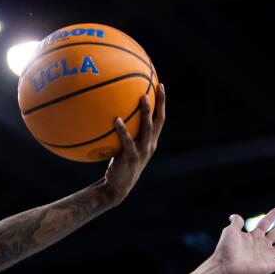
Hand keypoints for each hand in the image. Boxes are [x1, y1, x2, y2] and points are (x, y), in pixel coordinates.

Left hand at [102, 83, 165, 204]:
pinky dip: (123, 130)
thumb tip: (112, 113)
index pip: (160, 119)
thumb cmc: (118, 165)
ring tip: (142, 97)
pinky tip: (116, 119)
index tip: (160, 86)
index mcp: (151, 141)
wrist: (117, 187)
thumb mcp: (123, 147)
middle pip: (159, 121)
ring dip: (146, 112)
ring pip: (147, 128)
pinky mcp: (130, 157)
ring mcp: (142, 151)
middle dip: (160, 103)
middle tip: (157, 86)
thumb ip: (123, 133)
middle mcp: (150, 145)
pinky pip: (127, 141)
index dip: (162, 103)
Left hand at [213, 207, 274, 273]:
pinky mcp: (269, 266)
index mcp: (253, 236)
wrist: (225, 266)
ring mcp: (266, 256)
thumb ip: (236, 222)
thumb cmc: (226, 249)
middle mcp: (261, 245)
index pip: (265, 223)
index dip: (272, 216)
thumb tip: (234, 216)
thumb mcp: (230, 231)